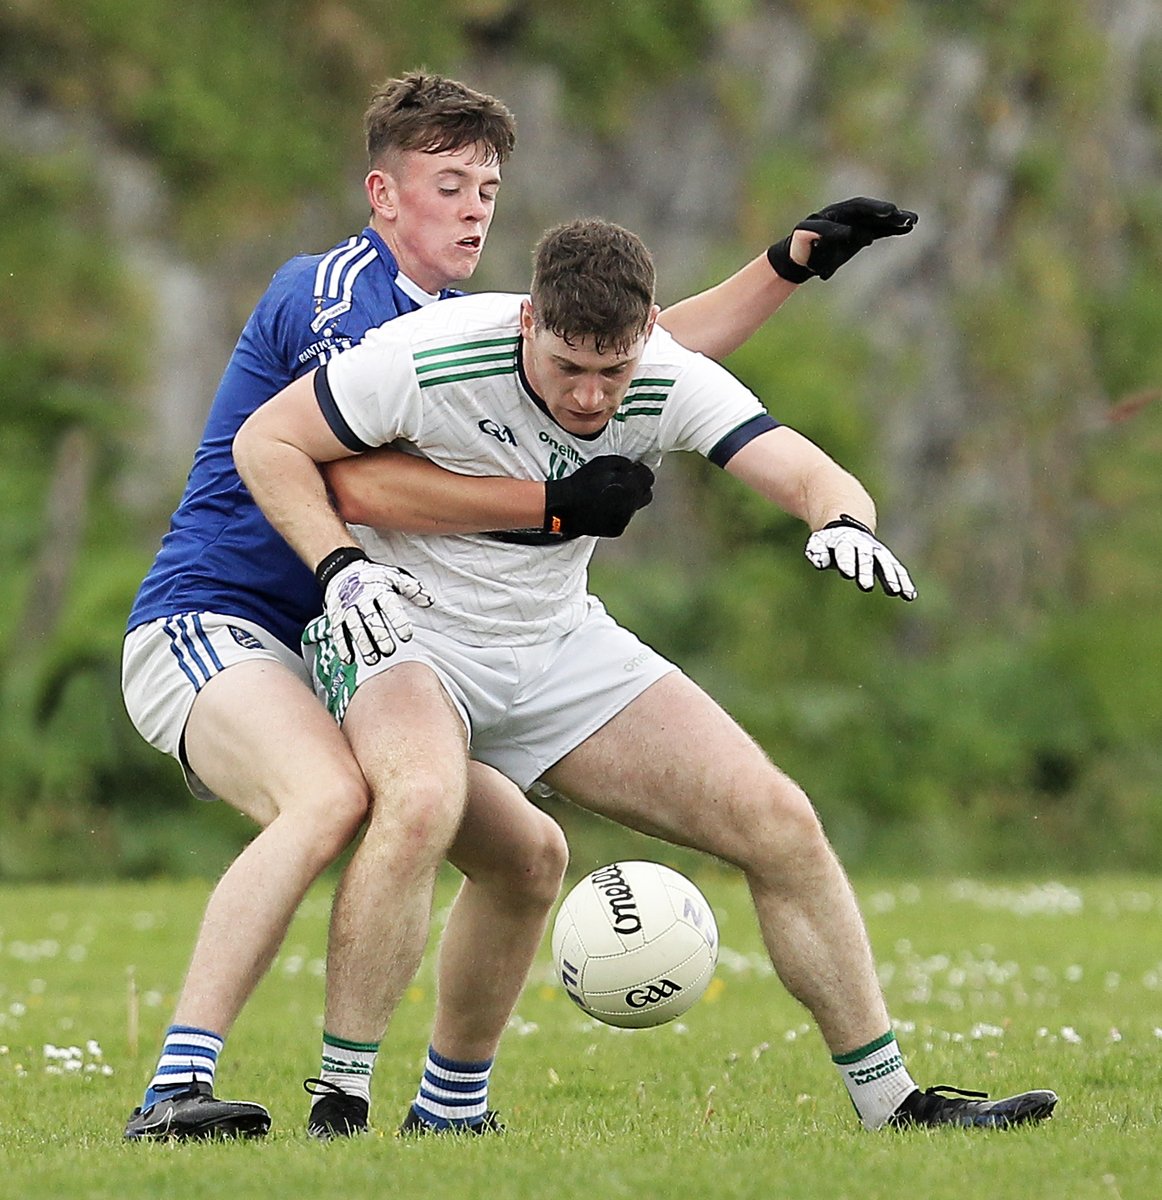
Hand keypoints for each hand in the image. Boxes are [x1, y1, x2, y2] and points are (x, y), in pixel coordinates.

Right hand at [315, 548, 432, 663]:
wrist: (342, 571)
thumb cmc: (373, 577)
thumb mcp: (394, 577)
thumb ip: (412, 589)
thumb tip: (429, 601)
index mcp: (379, 589)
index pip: (390, 606)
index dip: (398, 621)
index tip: (406, 636)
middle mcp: (362, 599)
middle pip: (371, 619)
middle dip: (380, 636)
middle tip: (389, 651)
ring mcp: (347, 609)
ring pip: (355, 628)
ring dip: (363, 645)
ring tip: (373, 659)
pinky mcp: (336, 617)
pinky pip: (338, 633)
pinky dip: (343, 647)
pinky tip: (350, 659)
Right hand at [544, 455, 655, 536]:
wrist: (565, 507)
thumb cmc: (583, 482)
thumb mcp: (603, 462)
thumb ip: (624, 464)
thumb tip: (633, 468)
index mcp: (631, 487)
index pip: (649, 478)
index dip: (641, 472)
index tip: (633, 470)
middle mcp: (632, 505)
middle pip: (646, 495)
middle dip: (638, 488)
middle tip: (625, 483)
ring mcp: (625, 519)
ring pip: (633, 508)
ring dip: (626, 501)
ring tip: (609, 497)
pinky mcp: (616, 530)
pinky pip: (622, 519)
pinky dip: (616, 513)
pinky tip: (603, 508)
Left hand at [767, 197, 917, 282]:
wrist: (804, 254)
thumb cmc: (803, 250)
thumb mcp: (802, 246)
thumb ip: (813, 238)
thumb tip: (841, 234)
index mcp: (827, 216)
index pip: (841, 217)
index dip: (854, 224)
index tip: (860, 237)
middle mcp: (843, 215)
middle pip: (863, 209)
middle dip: (878, 211)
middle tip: (892, 212)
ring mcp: (854, 221)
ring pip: (875, 218)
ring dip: (893, 219)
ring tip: (911, 220)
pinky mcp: (863, 231)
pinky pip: (880, 228)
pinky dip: (893, 228)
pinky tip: (909, 226)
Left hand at [804, 514, 916, 599]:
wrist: (848, 526)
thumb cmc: (830, 541)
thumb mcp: (819, 544)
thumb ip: (819, 553)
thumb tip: (820, 563)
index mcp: (845, 542)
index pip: (845, 553)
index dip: (847, 562)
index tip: (847, 573)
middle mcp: (864, 547)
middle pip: (866, 559)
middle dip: (866, 572)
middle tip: (865, 587)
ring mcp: (877, 552)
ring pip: (886, 564)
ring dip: (891, 578)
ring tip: (896, 592)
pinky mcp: (887, 560)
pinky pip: (897, 570)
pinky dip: (904, 581)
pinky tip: (910, 595)